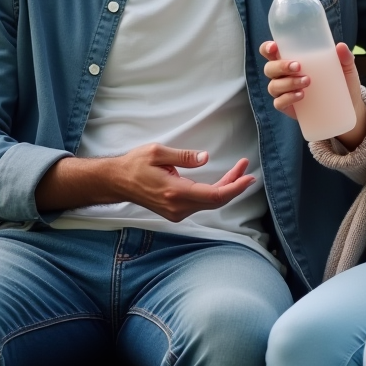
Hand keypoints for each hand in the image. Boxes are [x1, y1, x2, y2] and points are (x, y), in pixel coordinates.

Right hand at [111, 143, 254, 221]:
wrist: (117, 182)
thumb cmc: (135, 165)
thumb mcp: (158, 152)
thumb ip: (184, 156)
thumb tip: (206, 158)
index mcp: (174, 192)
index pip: (213, 195)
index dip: (234, 187)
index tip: (248, 177)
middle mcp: (177, 207)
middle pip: (216, 200)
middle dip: (234, 184)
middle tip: (246, 167)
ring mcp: (177, 213)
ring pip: (210, 203)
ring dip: (227, 188)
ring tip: (239, 170)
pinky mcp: (176, 212)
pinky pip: (202, 204)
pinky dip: (216, 193)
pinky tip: (225, 181)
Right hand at [259, 40, 365, 148]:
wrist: (348, 106)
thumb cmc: (342, 82)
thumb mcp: (345, 68)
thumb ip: (344, 57)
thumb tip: (340, 46)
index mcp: (291, 59)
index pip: (271, 51)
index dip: (267, 48)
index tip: (274, 46)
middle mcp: (283, 75)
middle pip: (270, 68)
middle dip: (280, 66)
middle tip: (298, 66)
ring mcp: (284, 91)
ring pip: (273, 86)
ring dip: (287, 82)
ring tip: (306, 82)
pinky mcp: (288, 106)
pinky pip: (279, 103)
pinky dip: (287, 98)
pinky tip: (300, 95)